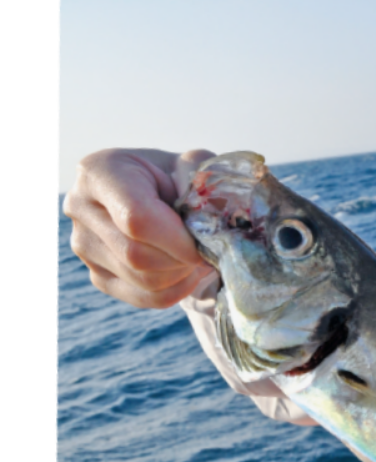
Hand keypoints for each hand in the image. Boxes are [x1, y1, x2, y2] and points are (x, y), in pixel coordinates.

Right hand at [64, 148, 216, 307]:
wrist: (162, 193)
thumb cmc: (179, 176)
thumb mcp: (194, 164)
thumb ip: (203, 182)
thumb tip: (210, 220)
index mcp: (99, 172)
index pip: (135, 218)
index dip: (176, 239)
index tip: (204, 242)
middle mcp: (80, 207)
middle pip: (136, 255)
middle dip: (181, 259)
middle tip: (205, 250)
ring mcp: (83, 244)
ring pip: (141, 279)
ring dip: (181, 274)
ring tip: (197, 256)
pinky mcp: (97, 273)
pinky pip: (142, 296)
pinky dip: (175, 290)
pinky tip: (187, 272)